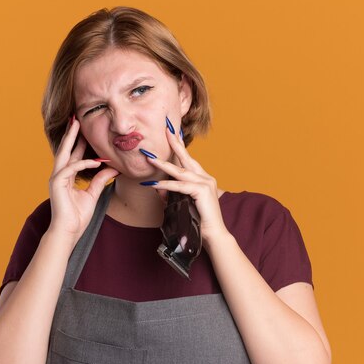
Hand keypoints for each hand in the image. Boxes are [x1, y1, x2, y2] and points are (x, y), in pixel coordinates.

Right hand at [48, 117, 118, 245]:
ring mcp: (56, 178)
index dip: (79, 142)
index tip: (84, 129)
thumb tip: (112, 167)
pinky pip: (71, 168)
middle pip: (65, 150)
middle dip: (71, 134)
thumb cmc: (78, 216)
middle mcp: (60, 175)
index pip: (74, 155)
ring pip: (64, 154)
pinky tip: (95, 161)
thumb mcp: (93, 194)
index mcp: (67, 177)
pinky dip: (83, 163)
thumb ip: (100, 179)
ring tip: (77, 126)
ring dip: (71, 139)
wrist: (68, 231)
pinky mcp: (56, 183)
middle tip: (76, 118)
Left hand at [141, 118, 228, 245]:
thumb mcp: (181, 204)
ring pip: (180, 171)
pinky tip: (155, 185)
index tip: (171, 132)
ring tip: (150, 158)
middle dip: (175, 143)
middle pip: (186, 158)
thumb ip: (170, 194)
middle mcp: (205, 177)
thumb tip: (156, 188)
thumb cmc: (198, 221)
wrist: (213, 235)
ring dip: (163, 164)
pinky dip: (166, 186)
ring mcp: (205, 183)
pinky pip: (180, 186)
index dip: (179, 146)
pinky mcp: (202, 192)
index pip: (188, 159)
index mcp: (202, 178)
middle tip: (166, 128)